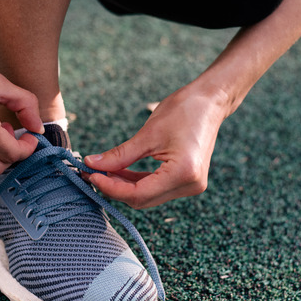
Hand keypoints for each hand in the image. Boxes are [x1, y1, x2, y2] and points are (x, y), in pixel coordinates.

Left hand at [84, 84, 229, 208]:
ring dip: (124, 186)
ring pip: (148, 196)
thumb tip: (93, 164)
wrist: (210, 101)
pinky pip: (156, 188)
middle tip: (91, 172)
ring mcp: (191, 185)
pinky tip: (119, 171)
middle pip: (143, 199)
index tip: (90, 175)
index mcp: (183, 173)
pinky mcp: (187, 180)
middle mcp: (190, 185)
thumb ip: (120, 154)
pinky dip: (137, 182)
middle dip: (115, 188)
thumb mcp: (148, 133)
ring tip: (102, 170)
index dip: (111, 187)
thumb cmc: (183, 110)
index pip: (139, 194)